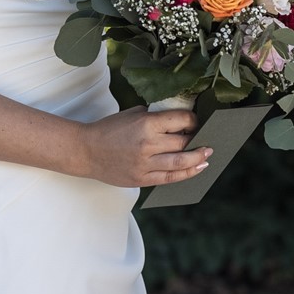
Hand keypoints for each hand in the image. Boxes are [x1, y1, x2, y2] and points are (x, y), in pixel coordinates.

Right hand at [79, 104, 209, 187]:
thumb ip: (154, 116)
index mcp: (145, 123)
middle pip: (183, 142)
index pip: (180, 120)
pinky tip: (197, 168)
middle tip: (207, 136)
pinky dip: (186, 173)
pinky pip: (169, 178)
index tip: (198, 120)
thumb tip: (179, 119)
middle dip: (198, 138)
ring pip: (180, 162)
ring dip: (198, 158)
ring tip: (208, 154)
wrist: (86, 150)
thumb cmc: (109, 129)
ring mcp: (145, 164)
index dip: (193, 120)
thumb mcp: (132, 114)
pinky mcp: (141, 179)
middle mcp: (147, 144)